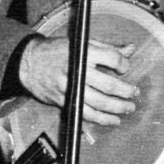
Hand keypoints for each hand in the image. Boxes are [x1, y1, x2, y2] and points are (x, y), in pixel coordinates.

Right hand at [19, 35, 137, 125]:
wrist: (29, 63)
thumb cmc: (57, 51)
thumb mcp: (83, 44)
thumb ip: (108, 48)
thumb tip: (131, 49)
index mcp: (84, 53)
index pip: (112, 58)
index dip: (123, 64)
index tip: (125, 68)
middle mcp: (78, 71)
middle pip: (108, 85)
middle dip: (125, 91)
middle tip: (134, 92)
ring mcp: (70, 88)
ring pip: (99, 103)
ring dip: (118, 107)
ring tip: (129, 108)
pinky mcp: (65, 101)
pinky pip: (87, 113)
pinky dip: (102, 119)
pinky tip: (113, 120)